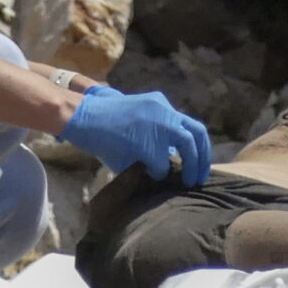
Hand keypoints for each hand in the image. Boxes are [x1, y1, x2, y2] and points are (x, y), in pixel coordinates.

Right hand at [60, 85, 214, 183]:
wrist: (84, 117)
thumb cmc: (104, 123)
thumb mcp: (136, 120)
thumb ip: (155, 134)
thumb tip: (172, 158)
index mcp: (161, 104)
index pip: (190, 125)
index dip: (199, 145)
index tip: (199, 162)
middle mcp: (165, 111)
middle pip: (197, 134)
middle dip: (203, 158)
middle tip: (200, 177)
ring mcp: (159, 126)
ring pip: (188, 148)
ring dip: (191, 167)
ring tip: (189, 183)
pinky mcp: (148, 143)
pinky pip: (162, 164)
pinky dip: (159, 173)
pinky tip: (151, 176)